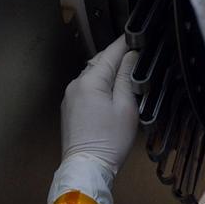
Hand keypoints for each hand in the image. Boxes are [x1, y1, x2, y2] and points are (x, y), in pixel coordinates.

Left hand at [60, 35, 138, 176]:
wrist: (86, 169)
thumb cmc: (110, 140)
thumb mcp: (126, 107)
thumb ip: (126, 78)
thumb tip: (130, 56)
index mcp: (90, 81)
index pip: (110, 53)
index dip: (124, 42)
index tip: (136, 34)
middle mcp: (76, 84)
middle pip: (98, 61)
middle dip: (116, 56)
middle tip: (135, 52)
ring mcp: (70, 96)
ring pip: (91, 74)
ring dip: (107, 70)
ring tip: (125, 70)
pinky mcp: (69, 109)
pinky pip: (85, 87)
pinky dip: (98, 83)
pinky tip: (110, 89)